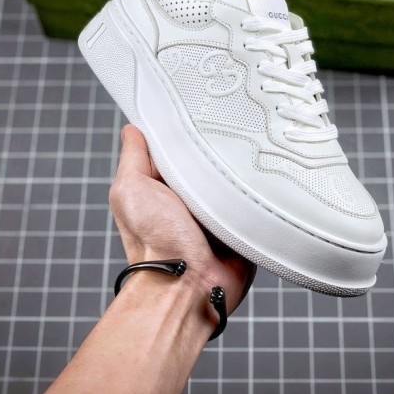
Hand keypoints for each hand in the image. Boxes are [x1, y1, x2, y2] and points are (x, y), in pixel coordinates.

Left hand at [109, 124, 255, 314]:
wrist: (187, 285)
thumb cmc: (153, 241)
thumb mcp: (131, 189)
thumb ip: (132, 158)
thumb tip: (132, 128)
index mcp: (164, 186)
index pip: (176, 147)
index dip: (184, 129)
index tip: (197, 108)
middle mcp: (191, 196)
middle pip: (208, 158)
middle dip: (217, 145)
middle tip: (231, 124)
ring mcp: (218, 210)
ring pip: (234, 176)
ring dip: (239, 167)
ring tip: (250, 147)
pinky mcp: (242, 223)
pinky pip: (254, 198)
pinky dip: (257, 189)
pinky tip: (262, 173)